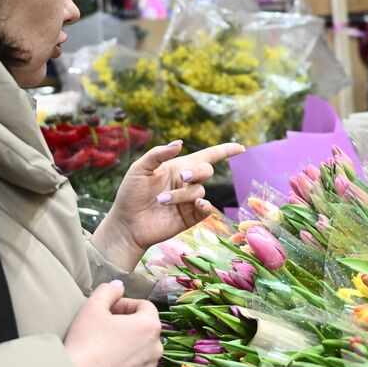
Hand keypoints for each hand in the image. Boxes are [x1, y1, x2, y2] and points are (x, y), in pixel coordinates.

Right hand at [64, 280, 162, 366]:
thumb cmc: (85, 343)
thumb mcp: (92, 307)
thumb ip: (109, 290)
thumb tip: (119, 286)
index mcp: (150, 326)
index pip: (145, 307)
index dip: (126, 305)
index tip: (108, 311)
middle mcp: (157, 349)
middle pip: (145, 330)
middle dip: (128, 327)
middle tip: (104, 330)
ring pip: (142, 353)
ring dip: (129, 348)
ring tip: (105, 351)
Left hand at [92, 140, 244, 268]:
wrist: (126, 224)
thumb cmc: (130, 194)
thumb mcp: (140, 169)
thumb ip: (158, 154)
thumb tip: (180, 142)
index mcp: (178, 167)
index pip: (207, 156)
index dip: (225, 151)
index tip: (241, 148)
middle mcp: (187, 182)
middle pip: (207, 170)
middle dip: (199, 171)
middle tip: (183, 177)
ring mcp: (189, 200)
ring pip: (199, 190)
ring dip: (182, 193)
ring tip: (161, 200)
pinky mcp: (190, 217)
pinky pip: (205, 208)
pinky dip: (204, 204)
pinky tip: (195, 203)